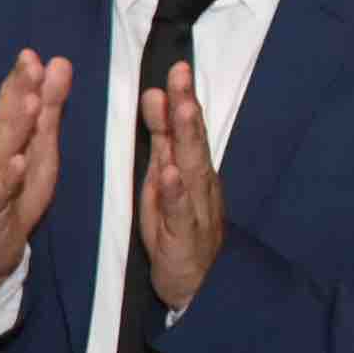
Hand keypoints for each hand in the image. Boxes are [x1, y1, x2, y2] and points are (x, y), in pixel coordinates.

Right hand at [0, 48, 73, 287]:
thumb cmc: (14, 191)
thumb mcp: (40, 147)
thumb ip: (49, 108)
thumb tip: (59, 62)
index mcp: (1, 134)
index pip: (10, 101)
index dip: (21, 78)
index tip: (33, 54)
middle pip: (3, 118)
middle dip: (17, 91)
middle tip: (30, 64)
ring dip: (14, 126)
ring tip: (29, 103)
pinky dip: (7, 177)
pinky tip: (17, 162)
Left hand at [139, 61, 225, 314]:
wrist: (195, 285)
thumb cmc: (177, 229)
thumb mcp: (164, 181)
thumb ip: (162, 144)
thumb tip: (156, 101)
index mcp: (188, 169)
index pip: (185, 128)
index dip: (181, 97)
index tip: (175, 67)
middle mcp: (197, 183)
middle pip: (191, 139)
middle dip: (186, 104)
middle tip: (180, 73)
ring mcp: (194, 208)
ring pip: (190, 167)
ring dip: (186, 138)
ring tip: (182, 109)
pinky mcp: (183, 235)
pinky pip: (178, 211)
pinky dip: (175, 191)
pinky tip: (171, 174)